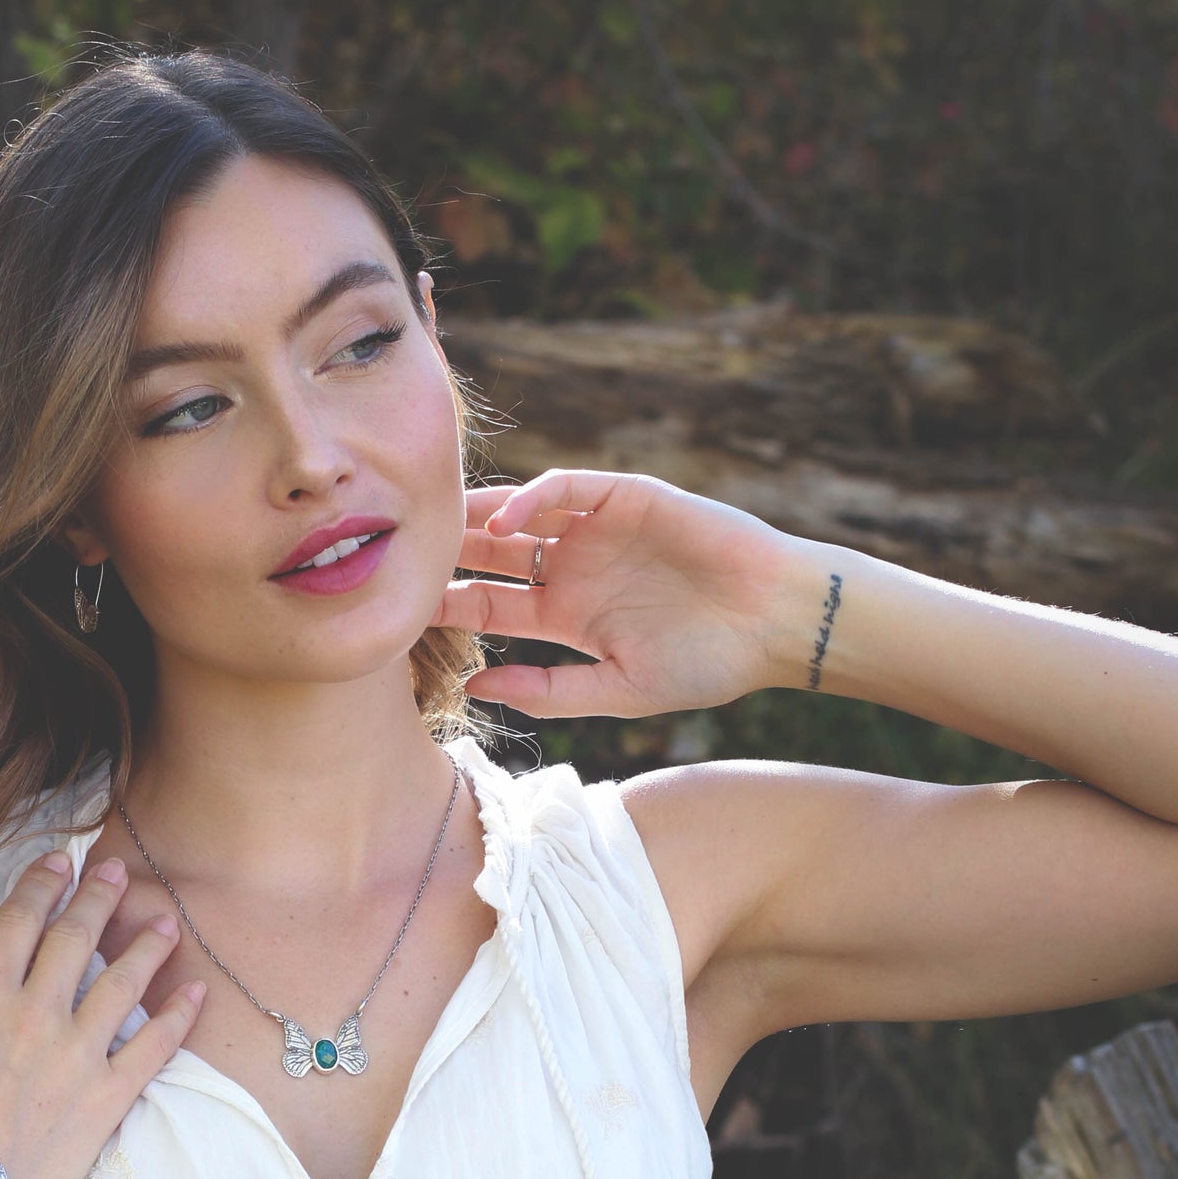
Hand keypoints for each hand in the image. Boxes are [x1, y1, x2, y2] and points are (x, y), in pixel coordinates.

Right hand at [0, 851, 203, 1178]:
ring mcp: (76, 1054)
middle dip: (98, 898)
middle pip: (76, 939)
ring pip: (123, 983)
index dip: (40, 885)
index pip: (18, 922)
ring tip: (167, 922)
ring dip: (147, 947)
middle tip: (115, 873)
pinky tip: (196, 992)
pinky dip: (179, 1017)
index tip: (57, 862)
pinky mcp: (107, 1096)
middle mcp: (35, 1014)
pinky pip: (154, 1047)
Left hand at [431, 467, 800, 718]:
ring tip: (438, 528)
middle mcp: (573, 568)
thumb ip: (547, 691)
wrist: (776, 625)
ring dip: (479, 518)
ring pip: (521, 514)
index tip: (403, 615)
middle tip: (402, 557)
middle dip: (449, 554)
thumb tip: (473, 689)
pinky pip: (569, 487)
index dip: (450, 607)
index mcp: (566, 616)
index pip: (491, 605)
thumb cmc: (707, 664)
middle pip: (493, 554)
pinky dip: (536, 495)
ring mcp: (597, 531)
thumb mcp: (617, 690)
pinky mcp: (628, 497)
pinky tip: (508, 518)